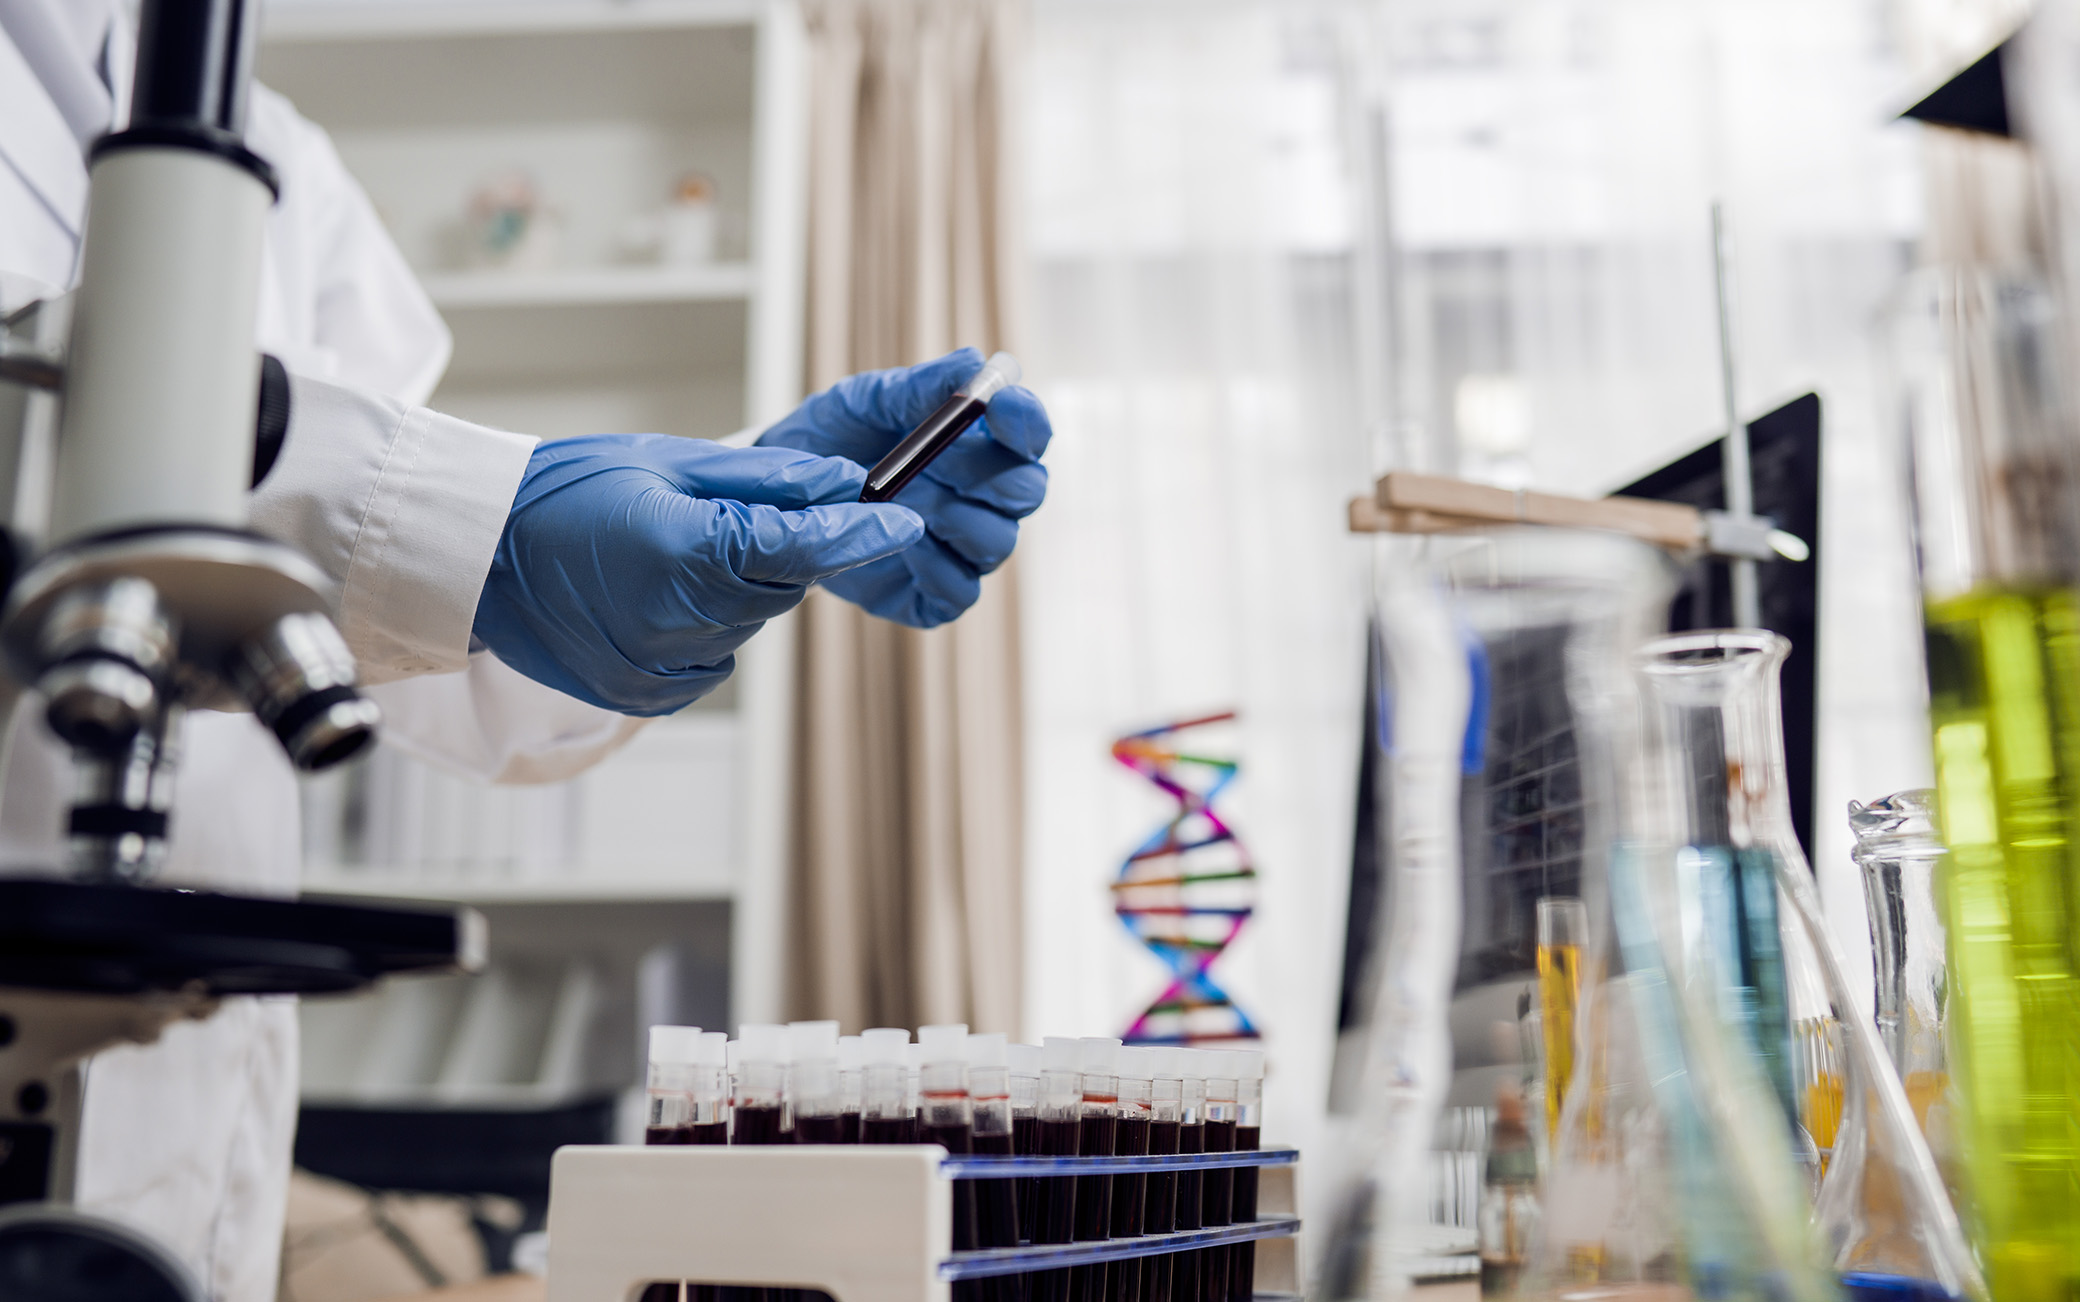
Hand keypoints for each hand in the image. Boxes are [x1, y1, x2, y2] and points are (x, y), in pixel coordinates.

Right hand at [473, 433, 922, 714]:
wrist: (472, 558)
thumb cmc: (561, 492)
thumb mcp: (666, 462)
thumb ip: (762, 480)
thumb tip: (840, 484)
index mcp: (687, 556)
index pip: (803, 548)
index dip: (857, 533)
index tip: (901, 521)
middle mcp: (680, 625)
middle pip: (780, 588)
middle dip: (778, 550)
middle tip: (733, 514)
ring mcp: (662, 669)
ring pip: (747, 623)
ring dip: (736, 587)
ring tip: (673, 550)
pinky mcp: (646, 696)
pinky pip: (710, 657)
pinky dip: (703, 624)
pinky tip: (655, 593)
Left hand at [757, 347, 1050, 626]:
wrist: (779, 495)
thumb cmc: (834, 441)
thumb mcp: (867, 400)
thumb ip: (921, 386)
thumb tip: (974, 365)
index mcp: (979, 444)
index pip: (1030, 434)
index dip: (1026, 421)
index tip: (1001, 405)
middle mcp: (982, 499)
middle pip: (1026, 492)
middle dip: (988, 474)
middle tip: (937, 461)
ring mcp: (961, 550)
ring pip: (997, 543)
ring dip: (950, 518)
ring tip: (897, 500)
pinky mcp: (932, 596)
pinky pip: (961, 592)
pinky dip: (932, 568)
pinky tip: (894, 541)